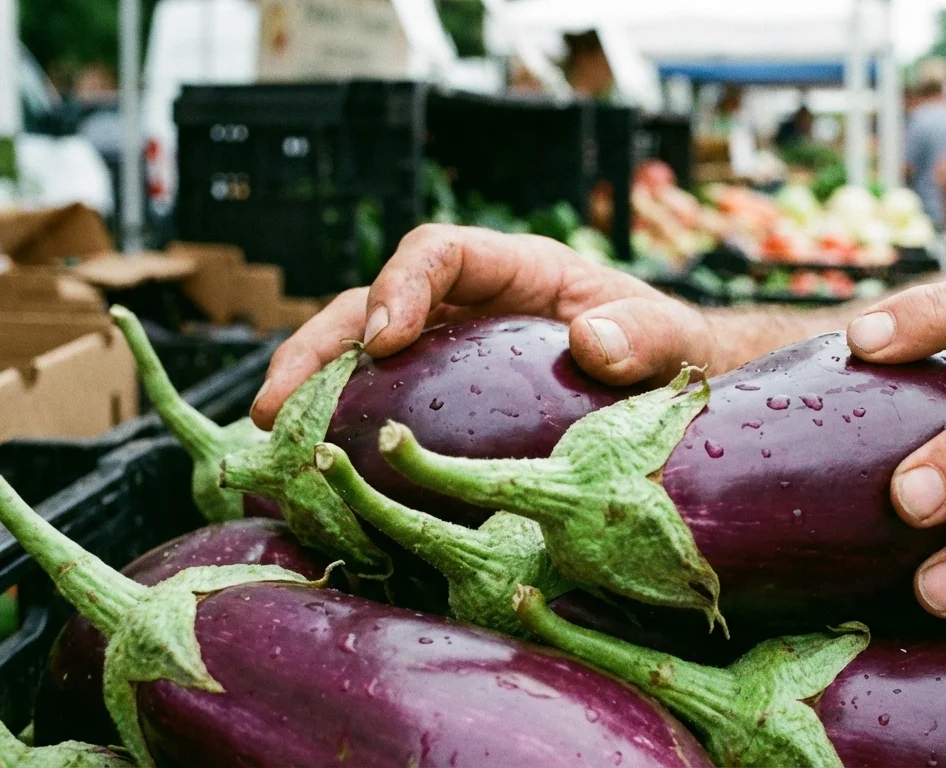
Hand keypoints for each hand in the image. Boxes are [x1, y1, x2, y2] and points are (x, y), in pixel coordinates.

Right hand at [250, 225, 718, 428]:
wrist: (670, 385)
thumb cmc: (666, 348)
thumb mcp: (667, 337)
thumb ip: (642, 333)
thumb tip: (591, 344)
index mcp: (517, 271)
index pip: (441, 251)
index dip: (402, 282)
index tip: (383, 335)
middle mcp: (469, 306)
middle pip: (373, 304)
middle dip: (318, 346)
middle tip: (275, 403)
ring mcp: (448, 354)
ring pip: (361, 358)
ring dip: (309, 393)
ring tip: (269, 440)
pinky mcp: (443, 401)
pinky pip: (384, 407)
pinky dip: (344, 432)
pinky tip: (316, 474)